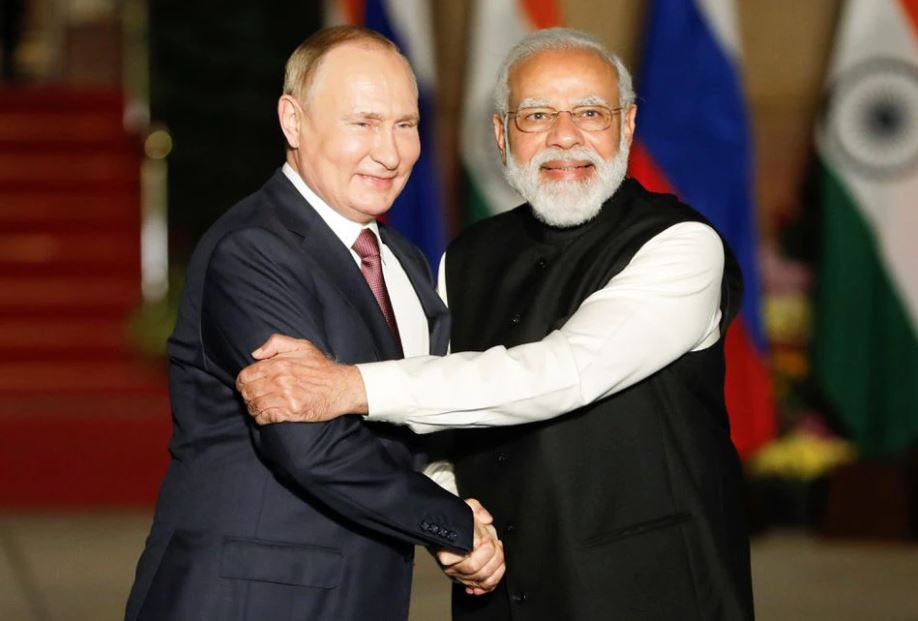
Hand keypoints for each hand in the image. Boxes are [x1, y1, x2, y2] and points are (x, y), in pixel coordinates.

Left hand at [236, 334, 367, 424]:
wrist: (342, 387)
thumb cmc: (321, 367)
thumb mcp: (302, 346)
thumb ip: (276, 343)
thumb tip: (255, 354)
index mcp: (278, 364)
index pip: (246, 376)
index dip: (242, 382)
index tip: (246, 385)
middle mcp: (279, 381)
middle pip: (248, 392)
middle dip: (247, 396)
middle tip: (252, 397)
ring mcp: (285, 397)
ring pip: (255, 406)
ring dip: (253, 408)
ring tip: (258, 407)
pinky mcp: (291, 412)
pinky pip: (265, 418)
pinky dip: (261, 418)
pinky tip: (265, 416)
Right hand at [437, 499, 505, 595]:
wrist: (450, 532)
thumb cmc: (458, 521)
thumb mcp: (466, 508)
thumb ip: (477, 509)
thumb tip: (486, 519)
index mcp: (446, 546)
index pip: (466, 550)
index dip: (482, 544)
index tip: (486, 537)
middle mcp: (450, 564)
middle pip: (474, 567)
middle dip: (492, 555)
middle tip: (495, 544)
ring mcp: (458, 574)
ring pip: (481, 578)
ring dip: (496, 566)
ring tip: (498, 553)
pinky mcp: (466, 581)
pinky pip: (482, 587)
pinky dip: (493, 581)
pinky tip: (496, 570)